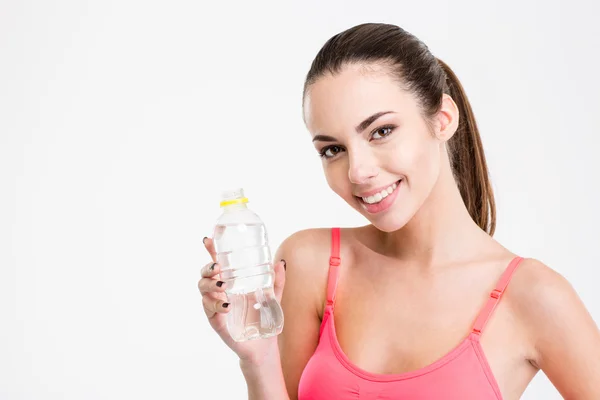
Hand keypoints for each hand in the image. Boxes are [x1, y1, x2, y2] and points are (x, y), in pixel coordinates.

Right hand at [198, 236, 285, 363]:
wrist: (263, 346)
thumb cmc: (263, 318)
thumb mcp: (272, 297)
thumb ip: (276, 281)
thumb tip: (281, 262)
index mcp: (231, 284)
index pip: (218, 265)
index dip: (211, 251)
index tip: (208, 239)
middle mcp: (221, 294)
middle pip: (205, 276)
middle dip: (207, 269)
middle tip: (218, 267)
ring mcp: (217, 308)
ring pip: (203, 292)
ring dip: (211, 286)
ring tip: (223, 286)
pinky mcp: (218, 323)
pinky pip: (209, 312)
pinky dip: (216, 307)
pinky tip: (227, 306)